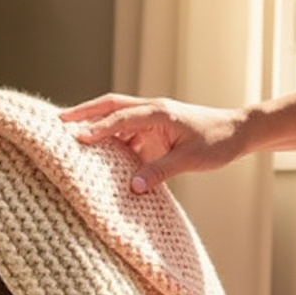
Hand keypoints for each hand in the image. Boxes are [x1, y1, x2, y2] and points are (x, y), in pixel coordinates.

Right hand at [59, 93, 245, 192]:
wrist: (237, 132)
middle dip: (84, 113)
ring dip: (93, 125)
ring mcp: (150, 120)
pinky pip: (125, 133)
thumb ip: (160, 172)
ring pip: (115, 118)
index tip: (78, 139)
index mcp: (158, 113)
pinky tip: (96, 153)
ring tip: (69, 136)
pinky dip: (108, 140)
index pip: (121, 119)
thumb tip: (132, 188)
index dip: (98, 129)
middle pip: (110, 106)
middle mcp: (151, 111)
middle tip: (58, 121)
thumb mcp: (189, 159)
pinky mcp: (152, 130)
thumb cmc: (216, 142)